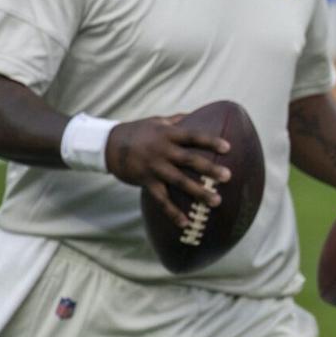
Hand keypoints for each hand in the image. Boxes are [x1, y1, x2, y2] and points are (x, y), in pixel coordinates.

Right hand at [106, 117, 230, 227]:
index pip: (193, 137)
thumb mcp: (157, 121)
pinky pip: (161, 199)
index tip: (228, 148)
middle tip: (228, 176)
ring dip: (198, 192)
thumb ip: (178, 120)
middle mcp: (162, 151)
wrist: (107, 145)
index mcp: (168, 135)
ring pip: (179, 182)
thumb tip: (198, 114)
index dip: (210, 141)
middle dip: (209, 169)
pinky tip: (186, 222)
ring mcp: (154, 168)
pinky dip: (172, 212)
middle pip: (189, 160)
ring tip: (217, 201)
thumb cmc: (137, 131)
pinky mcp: (146, 182)